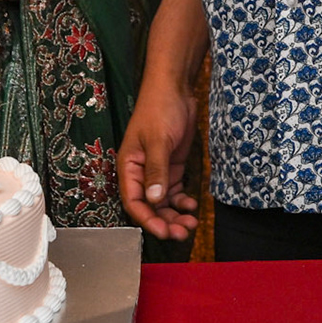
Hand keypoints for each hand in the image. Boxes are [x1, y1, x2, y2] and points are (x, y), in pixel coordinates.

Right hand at [118, 71, 199, 240]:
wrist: (174, 89)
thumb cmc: (159, 110)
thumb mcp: (158, 141)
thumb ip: (157, 171)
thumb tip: (154, 200)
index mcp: (129, 166)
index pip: (133, 201)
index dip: (146, 219)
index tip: (163, 232)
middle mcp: (141, 173)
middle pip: (149, 207)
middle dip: (164, 222)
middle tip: (182, 234)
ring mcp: (157, 171)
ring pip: (163, 202)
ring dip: (175, 215)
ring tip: (191, 225)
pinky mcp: (171, 167)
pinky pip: (174, 192)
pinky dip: (182, 201)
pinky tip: (192, 206)